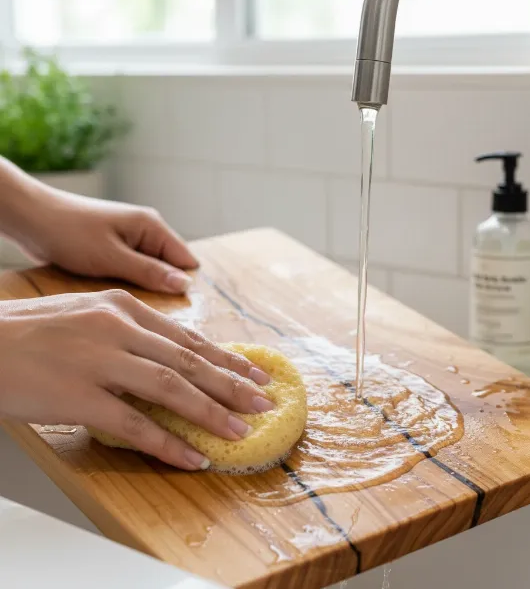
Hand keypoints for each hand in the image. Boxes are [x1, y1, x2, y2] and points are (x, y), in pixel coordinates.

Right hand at [0, 289, 273, 469]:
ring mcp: (100, 361)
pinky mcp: (79, 395)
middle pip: (190, 362)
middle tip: (264, 402)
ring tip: (242, 431)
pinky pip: (135, 424)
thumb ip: (130, 332)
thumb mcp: (88, 315)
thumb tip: (170, 355)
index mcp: (124, 307)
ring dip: (212, 413)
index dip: (227, 358)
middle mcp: (119, 329)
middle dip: (233, 385)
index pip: (189, 337)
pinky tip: (192, 456)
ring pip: (173, 389)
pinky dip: (168, 443)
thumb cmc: (31, 331)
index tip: (255, 373)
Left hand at [19, 189, 198, 293]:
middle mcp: (146, 232)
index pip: (186, 260)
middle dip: (164, 289)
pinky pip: (134, 271)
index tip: (180, 310)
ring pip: (151, 271)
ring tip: (135, 306)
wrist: (31, 218)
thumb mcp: (111, 257)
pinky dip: (130, 284)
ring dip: (145, 288)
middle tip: (153, 312)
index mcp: (152, 226)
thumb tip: (185, 285)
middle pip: (170, 267)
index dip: (186, 285)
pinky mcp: (117, 250)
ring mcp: (131, 241)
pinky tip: (120, 297)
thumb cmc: (69, 233)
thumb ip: (149, 272)